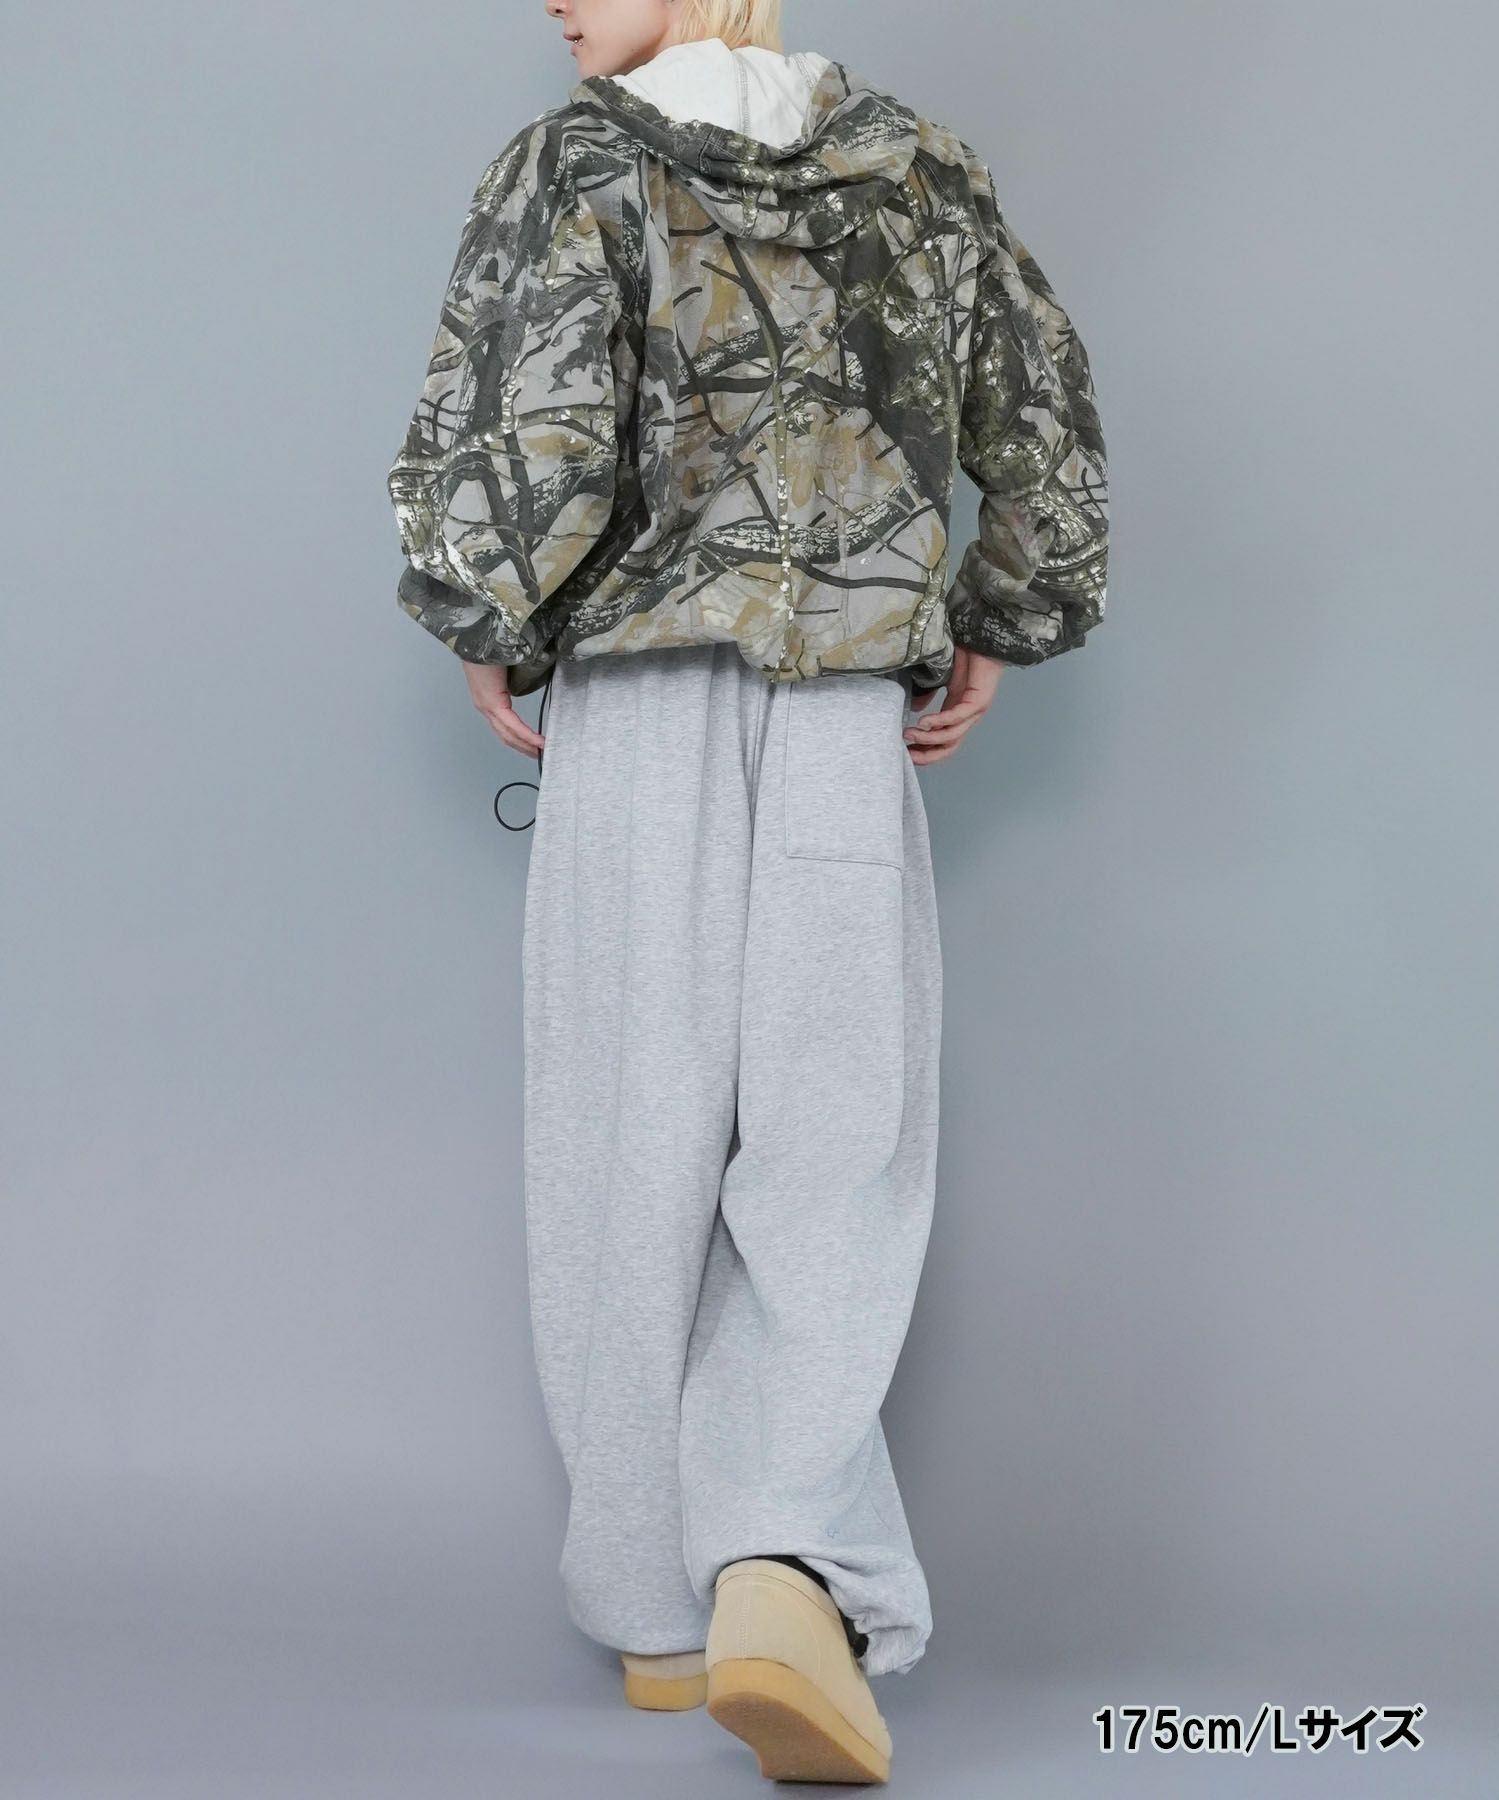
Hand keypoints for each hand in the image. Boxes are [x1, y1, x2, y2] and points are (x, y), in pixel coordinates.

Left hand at [461, 659, 544, 760]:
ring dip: (526, 746)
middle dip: (524, 748)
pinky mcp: (492, 703)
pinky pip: (512, 724)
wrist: (479, 639)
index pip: (504, 727)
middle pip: (506, 736)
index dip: (519, 740)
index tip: (534, 747)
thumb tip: (531, 678)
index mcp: (487, 701)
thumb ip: (515, 680)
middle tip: (541, 756)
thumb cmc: (491, 649)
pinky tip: (538, 742)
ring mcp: (487, 707)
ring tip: (542, 752)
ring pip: (508, 734)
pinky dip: (526, 735)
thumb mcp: (506, 670)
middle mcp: (485, 708)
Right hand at [903, 646, 1003, 763]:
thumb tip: (914, 710)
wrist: (981, 639)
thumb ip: (926, 695)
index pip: (942, 742)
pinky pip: (957, 717)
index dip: (925, 751)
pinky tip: (924, 722)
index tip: (906, 753)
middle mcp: (966, 717)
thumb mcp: (938, 679)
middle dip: (927, 755)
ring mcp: (974, 711)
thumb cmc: (963, 656)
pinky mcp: (979, 701)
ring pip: (951, 736)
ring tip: (910, 735)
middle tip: (907, 755)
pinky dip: (939, 722)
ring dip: (928, 738)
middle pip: (948, 747)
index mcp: (955, 713)